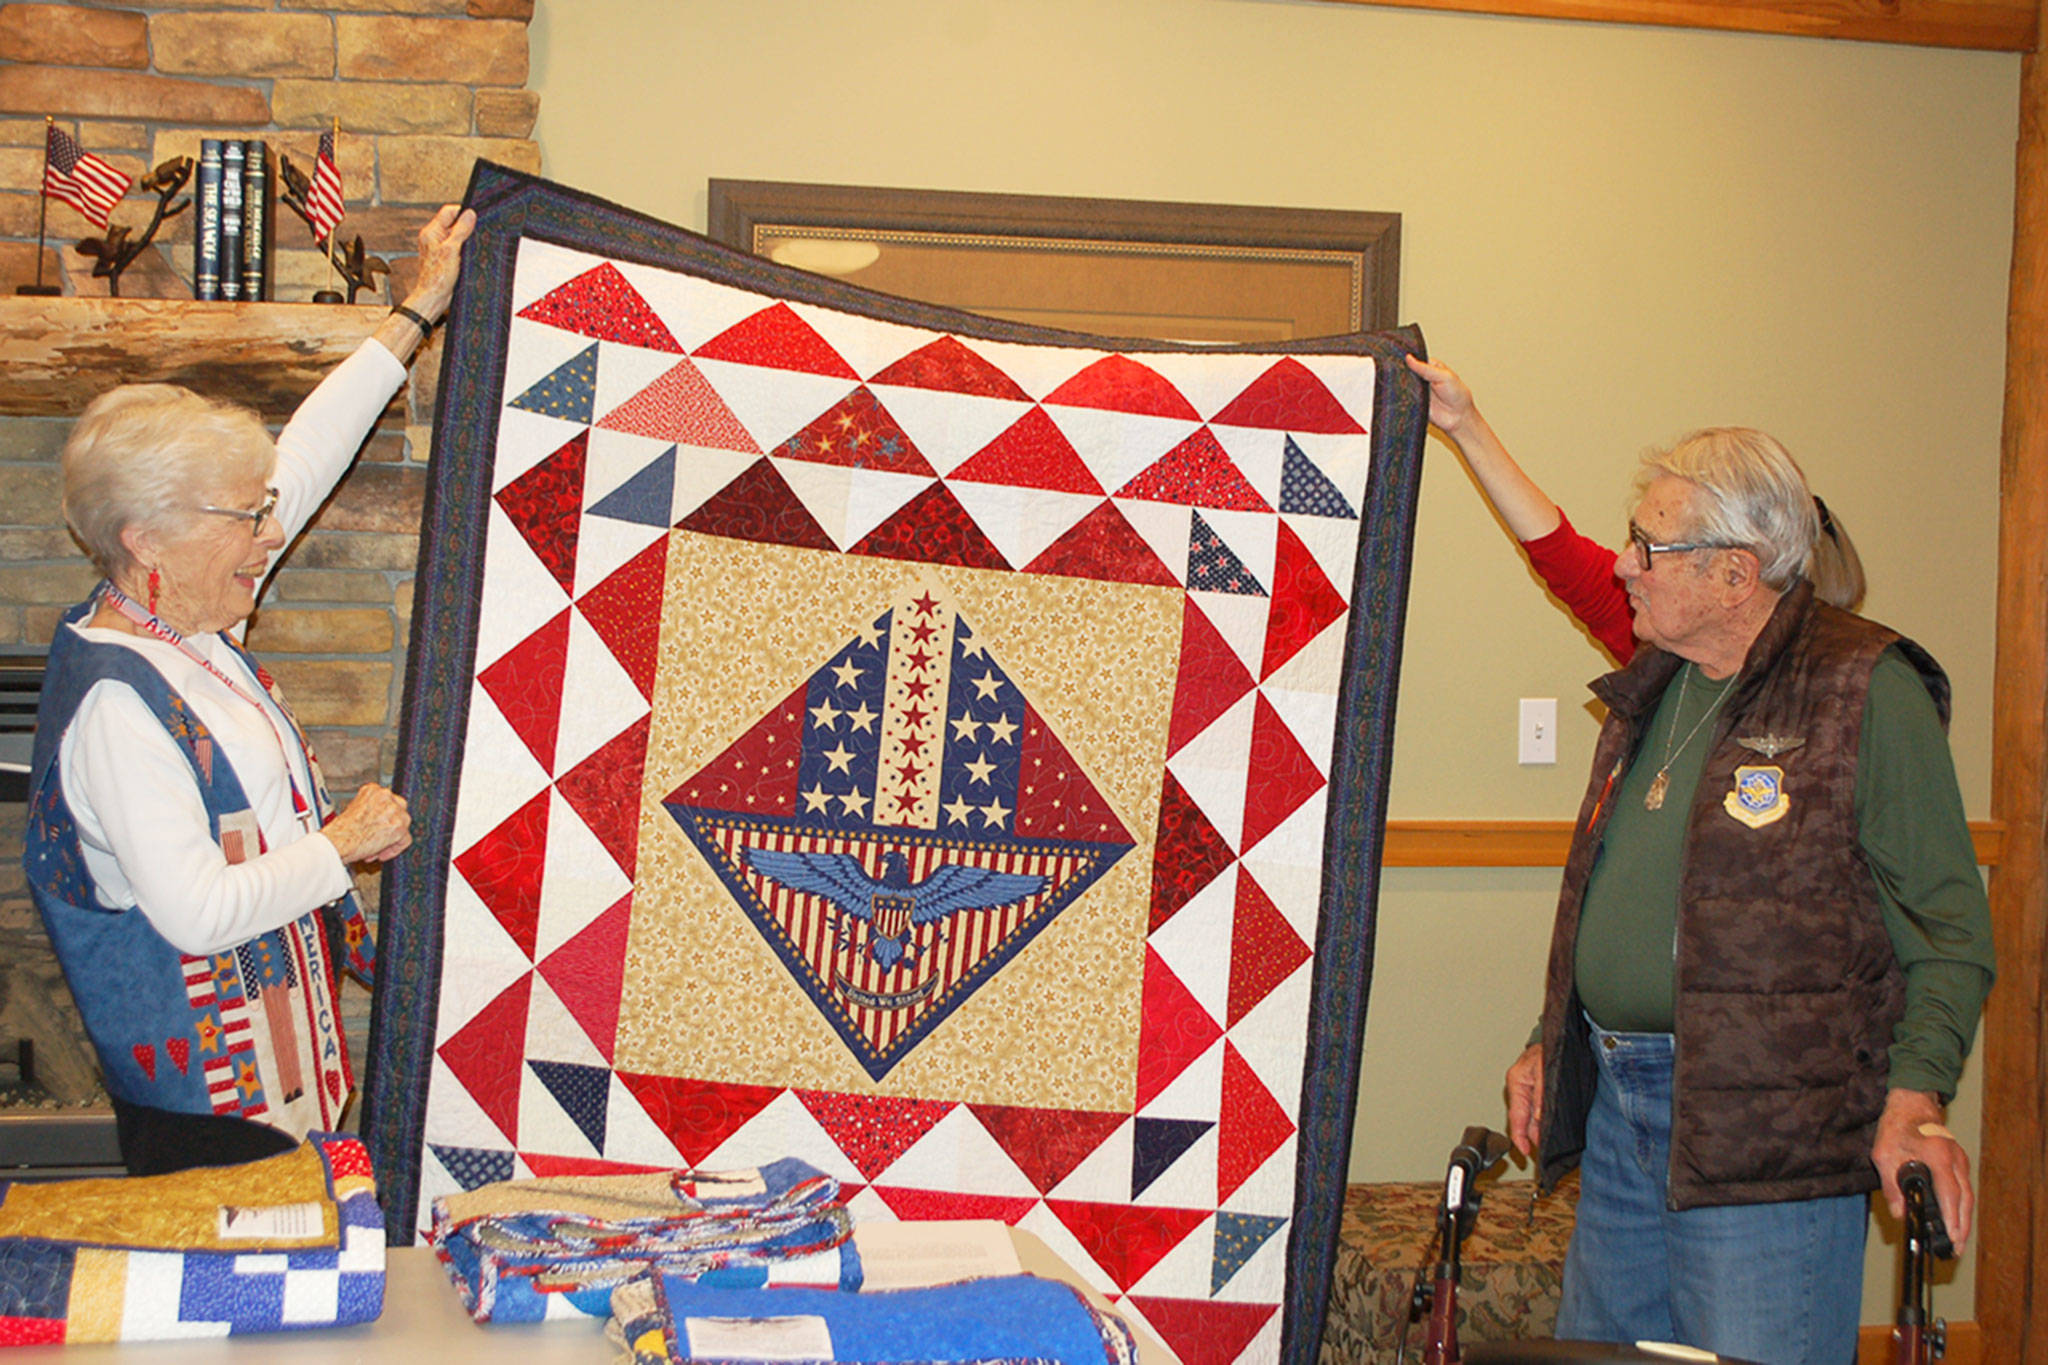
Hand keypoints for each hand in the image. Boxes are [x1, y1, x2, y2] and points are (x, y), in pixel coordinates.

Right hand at [321, 783, 411, 864]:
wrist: (337, 842)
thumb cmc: (341, 831)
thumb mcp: (353, 809)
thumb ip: (371, 809)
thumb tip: (381, 818)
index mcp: (373, 790)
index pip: (388, 801)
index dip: (383, 817)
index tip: (376, 826)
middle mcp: (385, 796)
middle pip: (400, 811)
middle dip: (390, 826)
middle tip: (379, 837)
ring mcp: (394, 810)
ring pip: (403, 826)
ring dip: (391, 840)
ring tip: (375, 848)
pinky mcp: (399, 826)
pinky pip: (405, 840)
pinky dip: (394, 849)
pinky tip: (380, 854)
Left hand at [400, 203, 476, 324]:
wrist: (433, 297)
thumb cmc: (437, 277)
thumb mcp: (451, 250)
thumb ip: (461, 230)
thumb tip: (470, 214)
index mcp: (431, 232)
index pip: (448, 212)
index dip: (462, 213)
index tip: (475, 219)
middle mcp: (434, 238)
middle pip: (453, 223)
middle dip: (466, 228)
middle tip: (475, 235)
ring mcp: (439, 248)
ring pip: (457, 236)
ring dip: (466, 240)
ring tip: (470, 249)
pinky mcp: (445, 257)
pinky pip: (457, 247)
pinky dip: (465, 249)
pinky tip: (469, 256)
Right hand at [1405, 353, 1479, 435]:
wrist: (1459, 417)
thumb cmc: (1458, 395)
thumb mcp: (1444, 375)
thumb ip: (1425, 368)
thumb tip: (1409, 358)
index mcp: (1431, 367)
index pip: (1415, 359)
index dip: (1408, 358)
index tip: (1401, 357)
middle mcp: (1423, 378)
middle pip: (1407, 371)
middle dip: (1403, 371)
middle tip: (1399, 370)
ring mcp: (1418, 390)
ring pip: (1403, 384)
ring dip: (1401, 384)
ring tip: (1402, 383)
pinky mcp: (1413, 401)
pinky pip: (1403, 397)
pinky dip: (1401, 396)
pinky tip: (1400, 393)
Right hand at [1506, 1042, 1543, 1157]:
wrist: (1562, 1037)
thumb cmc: (1551, 1048)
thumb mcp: (1546, 1072)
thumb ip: (1542, 1095)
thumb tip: (1540, 1118)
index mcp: (1517, 1082)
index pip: (1516, 1116)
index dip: (1519, 1136)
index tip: (1525, 1151)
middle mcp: (1520, 1086)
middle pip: (1523, 1118)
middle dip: (1531, 1135)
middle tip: (1540, 1151)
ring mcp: (1528, 1088)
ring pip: (1531, 1115)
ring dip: (1537, 1128)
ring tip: (1546, 1142)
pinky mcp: (1538, 1089)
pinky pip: (1538, 1109)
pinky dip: (1542, 1119)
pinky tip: (1548, 1126)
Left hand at [1872, 1087, 1972, 1243]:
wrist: (1912, 1103)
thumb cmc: (1896, 1127)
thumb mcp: (1884, 1155)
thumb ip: (1891, 1185)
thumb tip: (1900, 1213)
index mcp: (1938, 1157)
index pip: (1950, 1194)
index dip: (1952, 1218)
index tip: (1952, 1237)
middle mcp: (1955, 1160)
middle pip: (1965, 1200)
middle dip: (1961, 1226)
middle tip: (1956, 1248)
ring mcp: (1960, 1160)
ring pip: (1967, 1195)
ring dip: (1964, 1219)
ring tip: (1957, 1240)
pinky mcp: (1959, 1161)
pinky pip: (1964, 1187)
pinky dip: (1962, 1206)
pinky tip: (1956, 1219)